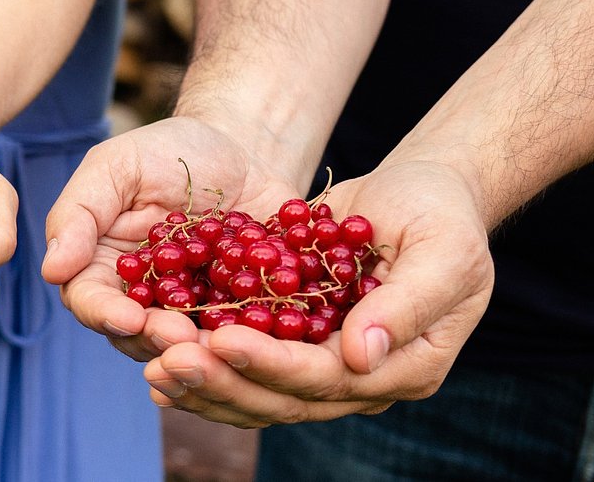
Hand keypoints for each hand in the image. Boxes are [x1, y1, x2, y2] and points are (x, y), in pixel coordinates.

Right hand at [42, 115, 302, 361]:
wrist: (244, 148)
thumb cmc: (168, 151)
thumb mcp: (115, 167)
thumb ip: (78, 214)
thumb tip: (51, 270)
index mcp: (102, 267)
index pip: (89, 301)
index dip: (104, 315)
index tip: (128, 317)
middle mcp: (143, 298)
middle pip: (136, 335)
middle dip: (156, 339)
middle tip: (179, 334)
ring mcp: (193, 310)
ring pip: (188, 346)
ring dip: (200, 349)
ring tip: (218, 342)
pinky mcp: (242, 314)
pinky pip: (243, 336)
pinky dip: (250, 340)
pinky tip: (262, 334)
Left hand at [143, 159, 491, 426]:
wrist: (420, 196)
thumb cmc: (441, 215)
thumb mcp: (442, 250)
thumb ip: (407, 305)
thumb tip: (362, 357)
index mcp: (409, 367)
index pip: (329, 379)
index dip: (273, 364)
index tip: (221, 341)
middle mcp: (364, 380)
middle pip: (284, 398)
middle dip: (222, 381)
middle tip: (166, 360)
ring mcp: (326, 368)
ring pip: (257, 394)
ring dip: (203, 385)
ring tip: (151, 367)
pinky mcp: (295, 347)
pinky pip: (244, 370)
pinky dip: (204, 368)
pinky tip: (154, 361)